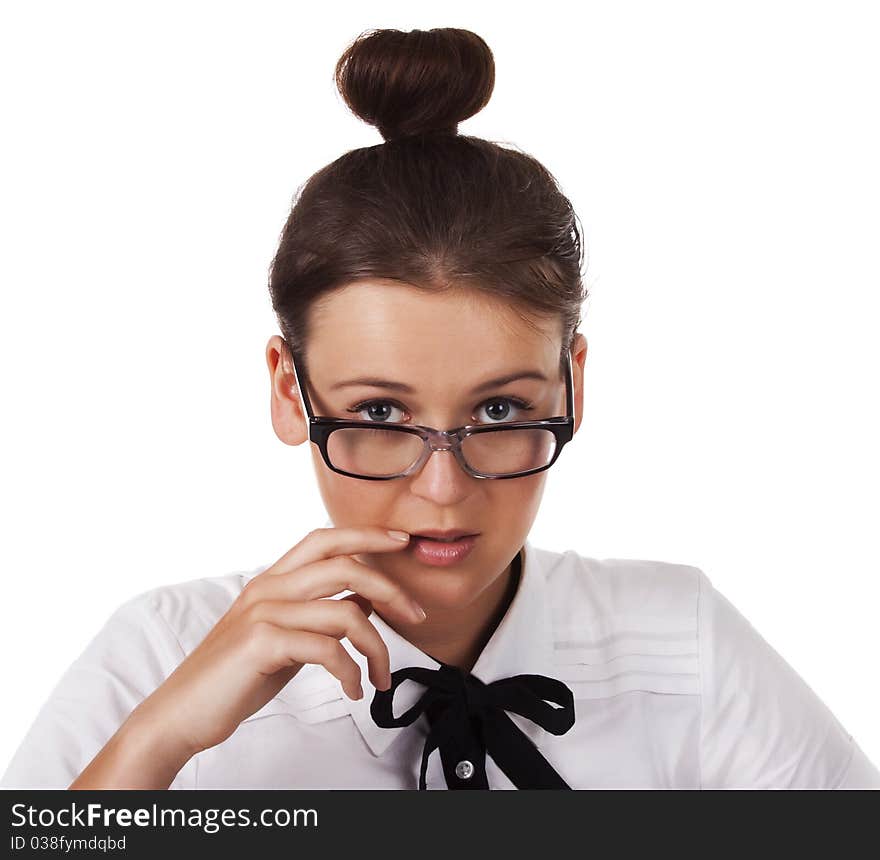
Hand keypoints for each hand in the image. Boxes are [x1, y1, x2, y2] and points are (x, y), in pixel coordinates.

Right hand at [137, 526, 423, 757]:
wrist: (180, 713)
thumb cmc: (236, 675)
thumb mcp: (283, 635)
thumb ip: (317, 613)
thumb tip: (362, 600)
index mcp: (272, 580)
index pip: (324, 539)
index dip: (366, 534)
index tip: (401, 541)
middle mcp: (268, 588)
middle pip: (344, 566)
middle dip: (390, 588)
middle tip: (417, 616)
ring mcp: (263, 614)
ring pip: (344, 612)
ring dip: (377, 647)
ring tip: (380, 677)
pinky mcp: (261, 644)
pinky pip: (327, 649)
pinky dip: (350, 672)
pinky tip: (353, 689)